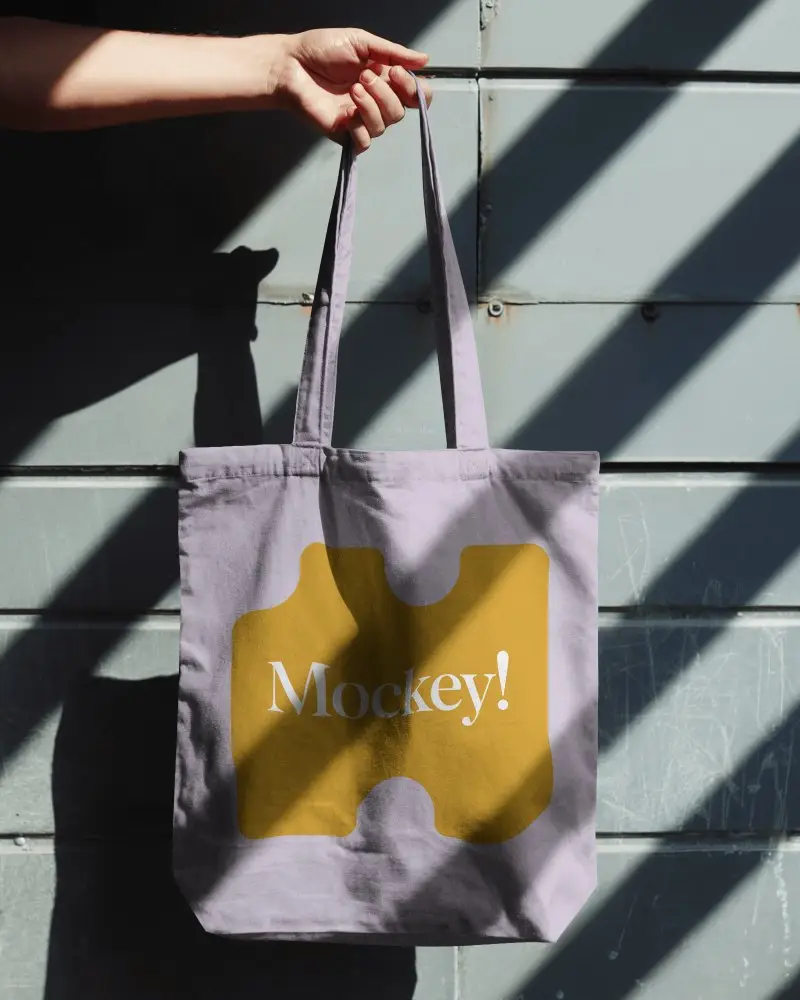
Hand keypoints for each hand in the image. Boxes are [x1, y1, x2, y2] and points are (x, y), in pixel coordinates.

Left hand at [270, 28, 433, 152]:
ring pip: (384, 126)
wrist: (291, 65)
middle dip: (386, 94)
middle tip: (364, 77)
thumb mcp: (362, 42)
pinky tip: (346, 112)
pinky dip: (359, 127)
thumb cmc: (321, 49)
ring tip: (352, 88)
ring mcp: (360, 120)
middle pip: (401, 112)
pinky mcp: (344, 133)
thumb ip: (393, 52)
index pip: (416, 96)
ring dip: (371, 106)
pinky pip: (364, 142)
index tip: (398, 74)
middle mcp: (376, 102)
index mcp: (384, 80)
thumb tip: (425, 59)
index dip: (415, 90)